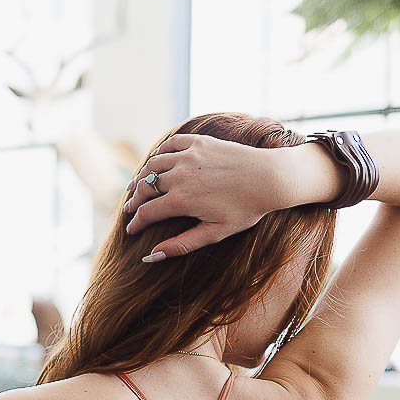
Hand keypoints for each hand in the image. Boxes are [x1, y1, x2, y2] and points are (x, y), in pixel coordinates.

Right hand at [122, 132, 283, 259]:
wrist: (269, 178)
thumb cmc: (245, 209)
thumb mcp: (214, 233)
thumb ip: (181, 244)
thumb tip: (151, 257)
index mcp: (182, 200)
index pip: (147, 213)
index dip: (136, 223)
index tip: (131, 230)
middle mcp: (180, 176)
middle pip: (145, 188)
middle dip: (134, 201)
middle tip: (129, 209)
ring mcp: (188, 155)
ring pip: (153, 165)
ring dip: (141, 177)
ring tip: (135, 187)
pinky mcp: (198, 142)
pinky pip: (169, 145)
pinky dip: (158, 154)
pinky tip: (155, 162)